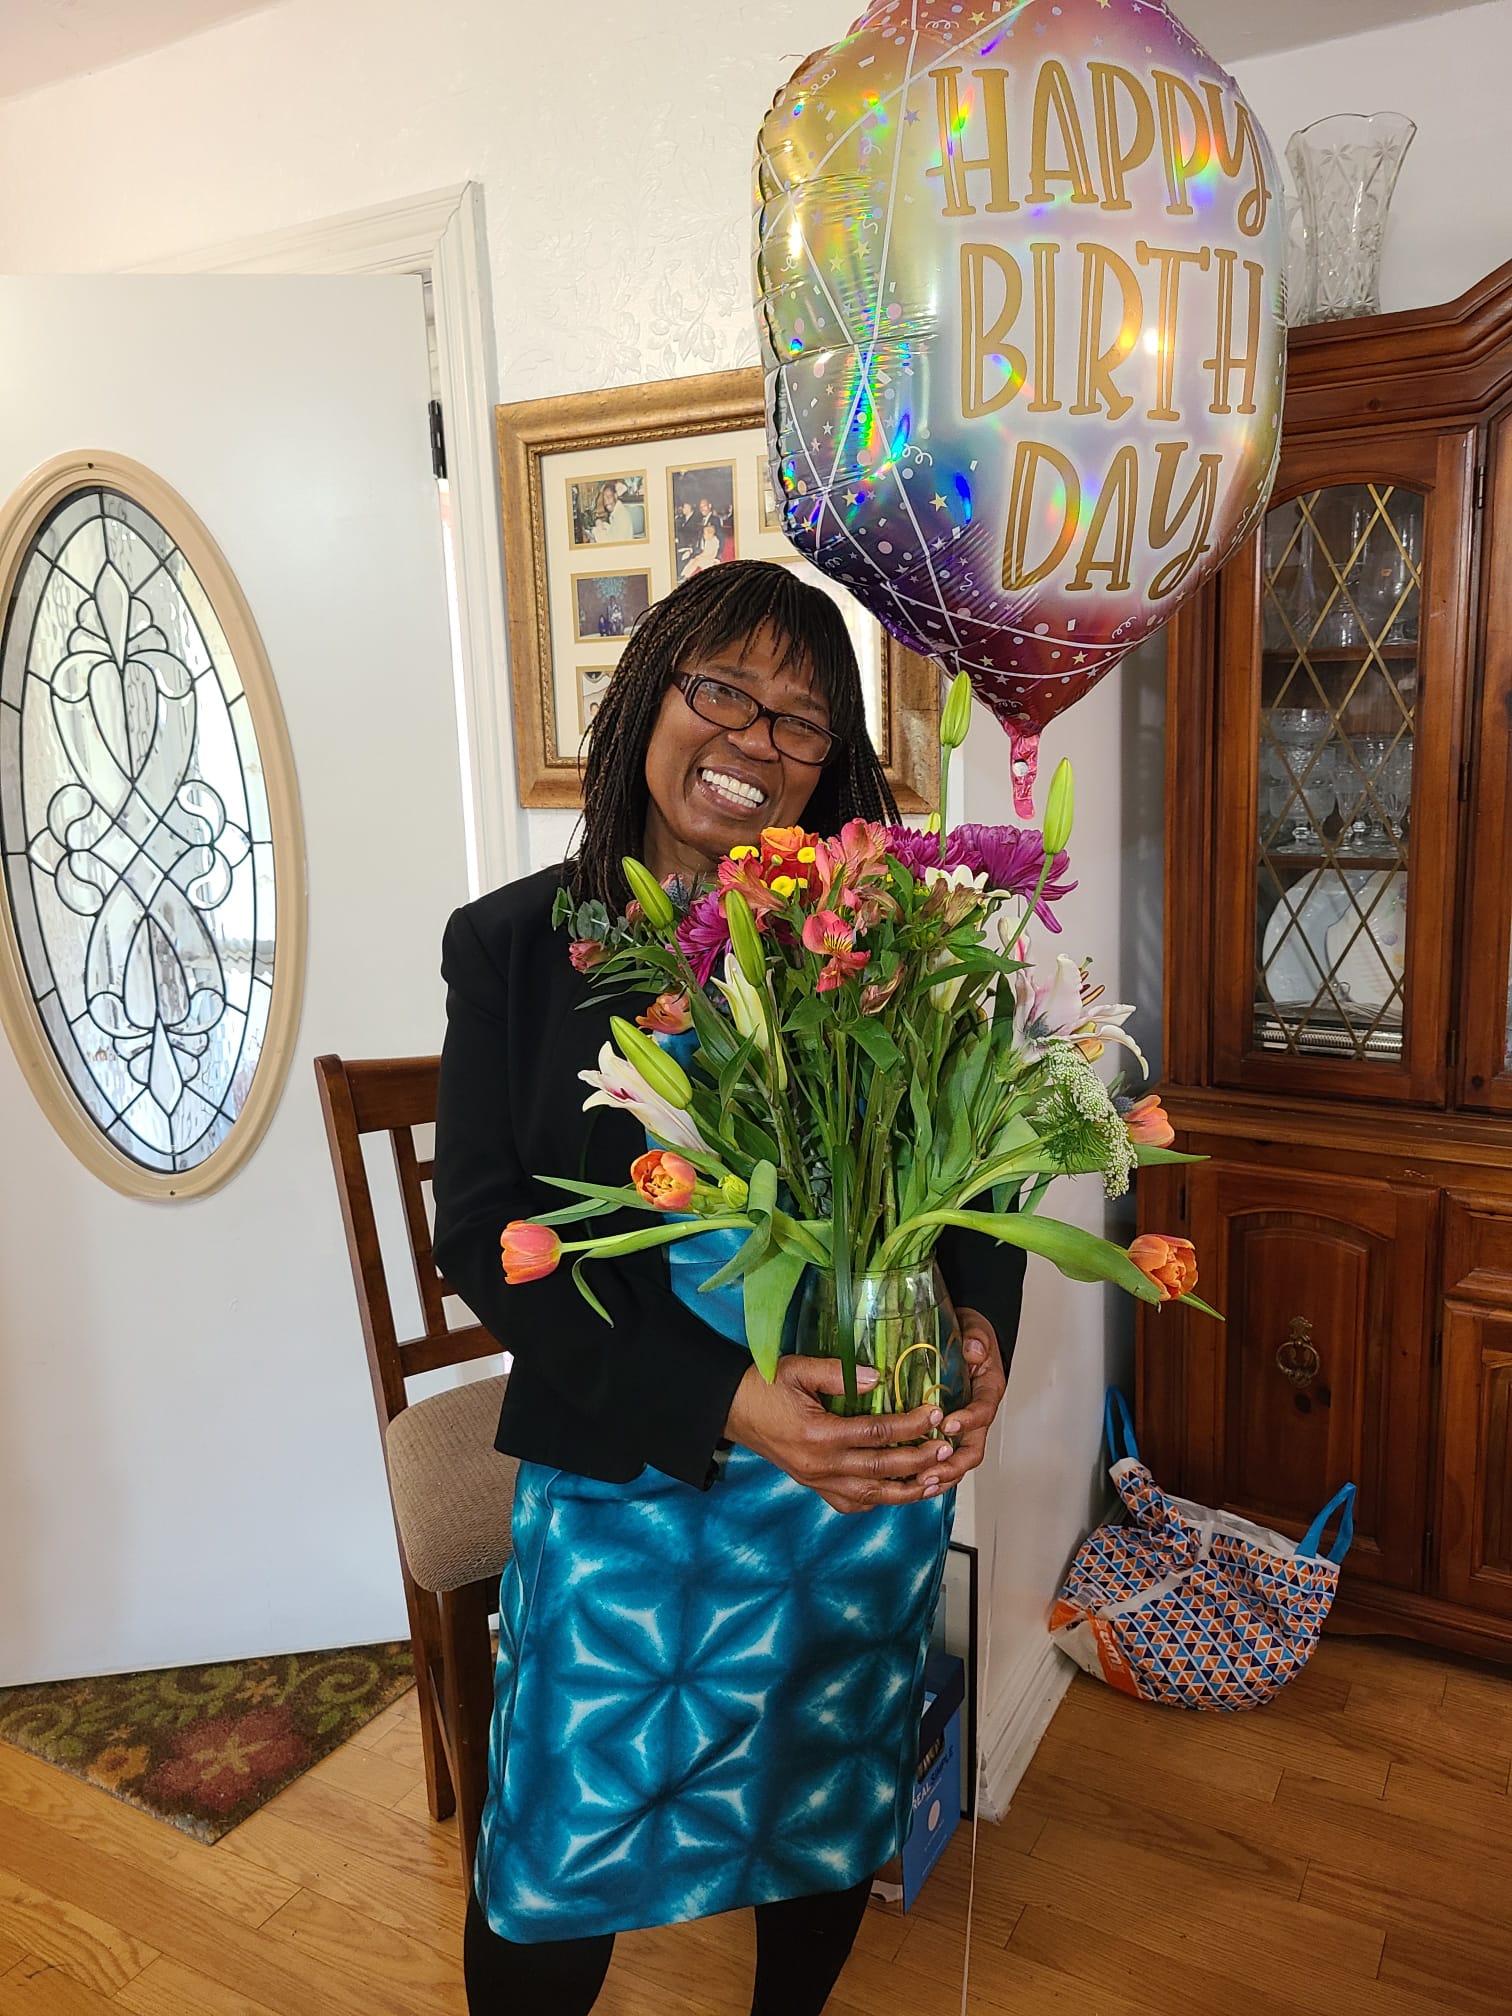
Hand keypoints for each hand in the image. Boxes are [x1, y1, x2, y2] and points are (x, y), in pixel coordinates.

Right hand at [724, 1356, 954, 1515]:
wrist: (730, 1409)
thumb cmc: (763, 1384)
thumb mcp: (797, 1368)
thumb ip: (837, 1373)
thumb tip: (878, 1378)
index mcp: (819, 1434)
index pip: (876, 1434)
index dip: (910, 1425)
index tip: (934, 1414)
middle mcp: (821, 1465)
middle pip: (881, 1471)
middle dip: (919, 1461)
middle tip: (946, 1449)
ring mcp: (817, 1480)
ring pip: (871, 1496)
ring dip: (907, 1491)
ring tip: (935, 1481)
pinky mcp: (813, 1485)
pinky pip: (850, 1503)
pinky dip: (877, 1501)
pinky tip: (896, 1492)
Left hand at [912, 1308, 1006, 1493]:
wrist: (967, 1339)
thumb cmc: (971, 1337)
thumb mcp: (976, 1330)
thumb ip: (977, 1339)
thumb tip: (973, 1349)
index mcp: (987, 1390)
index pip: (983, 1411)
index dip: (968, 1421)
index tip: (949, 1425)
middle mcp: (977, 1414)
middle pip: (972, 1449)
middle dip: (952, 1464)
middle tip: (930, 1472)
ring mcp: (963, 1427)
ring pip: (958, 1460)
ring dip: (941, 1475)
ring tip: (920, 1484)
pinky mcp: (947, 1432)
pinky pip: (943, 1457)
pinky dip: (932, 1472)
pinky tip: (913, 1483)